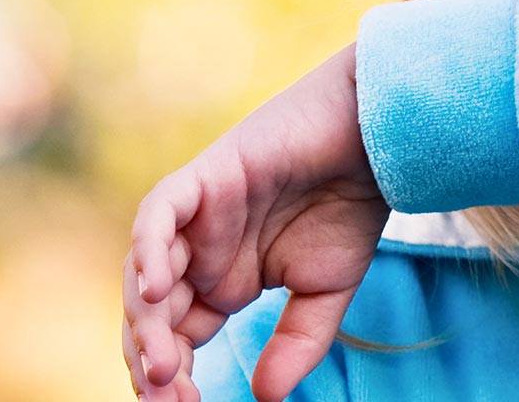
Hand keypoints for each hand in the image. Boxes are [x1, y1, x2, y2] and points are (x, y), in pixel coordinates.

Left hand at [122, 43, 389, 401]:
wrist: (373, 142)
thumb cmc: (350, 208)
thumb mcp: (325, 295)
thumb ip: (294, 344)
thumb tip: (266, 397)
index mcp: (219, 282)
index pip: (177, 338)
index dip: (173, 378)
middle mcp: (197, 252)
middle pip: (151, 314)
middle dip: (152, 361)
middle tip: (169, 399)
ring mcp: (194, 216)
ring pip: (145, 273)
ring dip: (147, 322)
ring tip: (163, 366)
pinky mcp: (201, 179)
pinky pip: (158, 217)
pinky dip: (148, 251)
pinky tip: (156, 292)